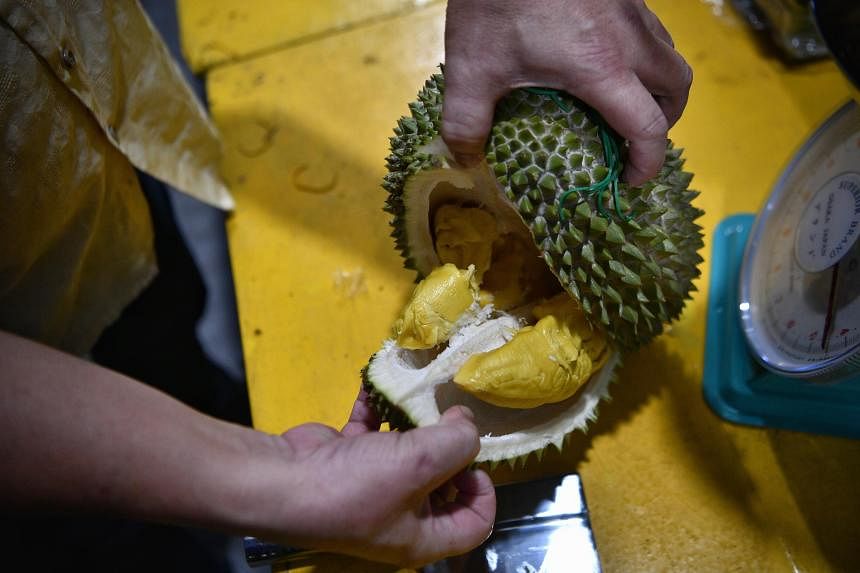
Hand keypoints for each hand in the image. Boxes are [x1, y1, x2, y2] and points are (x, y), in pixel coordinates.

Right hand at [257, 391, 495, 566]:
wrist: (282, 481)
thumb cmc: (357, 486)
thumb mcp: (422, 462)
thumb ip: (458, 442)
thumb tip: (466, 424)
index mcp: (422, 536)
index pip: (474, 524)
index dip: (484, 493)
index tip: (474, 459)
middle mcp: (400, 516)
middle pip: (443, 485)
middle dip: (448, 448)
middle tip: (447, 419)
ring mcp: (372, 487)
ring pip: (408, 454)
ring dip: (414, 423)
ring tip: (421, 397)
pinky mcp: (348, 460)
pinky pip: (373, 434)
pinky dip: (377, 412)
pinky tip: (379, 390)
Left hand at [442, 0, 691, 184]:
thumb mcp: (471, 66)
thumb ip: (466, 120)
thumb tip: (465, 158)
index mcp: (602, 67)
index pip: (647, 128)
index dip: (647, 163)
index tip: (630, 180)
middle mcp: (629, 37)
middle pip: (677, 87)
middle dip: (666, 121)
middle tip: (637, 139)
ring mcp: (632, 7)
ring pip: (670, 53)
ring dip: (660, 85)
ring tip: (628, 101)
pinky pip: (652, 28)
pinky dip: (644, 53)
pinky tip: (607, 55)